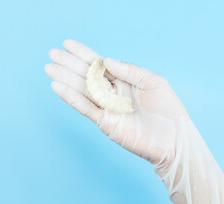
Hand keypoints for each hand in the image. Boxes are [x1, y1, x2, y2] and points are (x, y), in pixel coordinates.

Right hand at [45, 39, 188, 169]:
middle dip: (69, 64)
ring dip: (65, 79)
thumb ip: (129, 70)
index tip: (67, 44)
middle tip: (51, 54)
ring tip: (49, 68)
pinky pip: (85, 108)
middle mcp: (113, 93)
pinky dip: (71, 98)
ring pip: (82, 90)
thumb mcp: (153, 81)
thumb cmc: (168, 110)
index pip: (99, 64)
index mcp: (124, 80)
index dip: (83, 53)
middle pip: (87, 75)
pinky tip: (58, 87)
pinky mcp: (105, 123)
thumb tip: (107, 60)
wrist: (174, 140)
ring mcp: (108, 108)